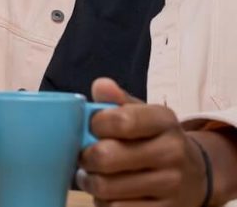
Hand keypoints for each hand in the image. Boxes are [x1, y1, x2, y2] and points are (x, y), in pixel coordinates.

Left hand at [78, 77, 208, 206]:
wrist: (194, 174)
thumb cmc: (154, 138)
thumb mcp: (143, 114)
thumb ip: (117, 100)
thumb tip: (100, 85)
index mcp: (164, 120)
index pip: (121, 120)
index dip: (95, 124)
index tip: (91, 128)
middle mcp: (172, 152)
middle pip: (106, 156)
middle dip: (86, 157)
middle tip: (85, 156)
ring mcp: (170, 184)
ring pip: (107, 187)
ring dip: (90, 182)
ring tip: (92, 175)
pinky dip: (104, 202)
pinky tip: (108, 193)